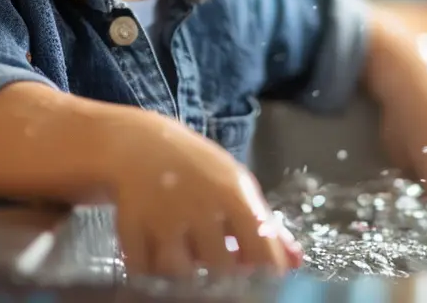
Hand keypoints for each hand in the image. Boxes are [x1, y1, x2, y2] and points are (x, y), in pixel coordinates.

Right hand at [106, 112, 303, 277]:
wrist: (140, 143)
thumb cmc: (199, 170)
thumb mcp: (237, 187)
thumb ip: (266, 226)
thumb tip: (296, 262)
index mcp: (234, 195)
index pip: (261, 248)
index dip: (266, 274)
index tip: (263, 284)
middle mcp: (201, 205)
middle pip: (221, 267)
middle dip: (223, 277)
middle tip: (220, 275)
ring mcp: (163, 216)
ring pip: (178, 272)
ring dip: (183, 276)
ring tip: (186, 264)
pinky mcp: (130, 225)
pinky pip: (142, 269)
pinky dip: (149, 271)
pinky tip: (156, 259)